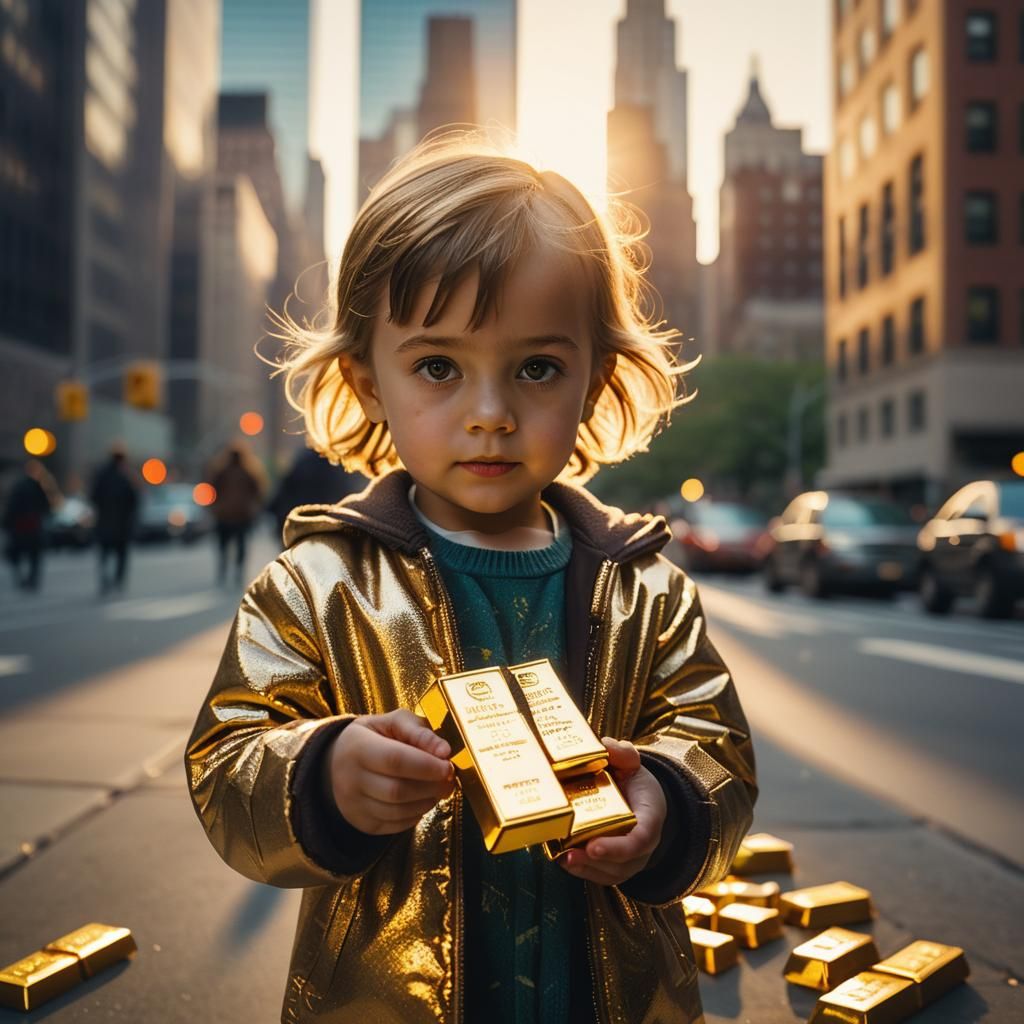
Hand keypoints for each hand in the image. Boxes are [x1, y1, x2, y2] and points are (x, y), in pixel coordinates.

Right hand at [326, 709, 453, 834]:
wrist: (338, 762)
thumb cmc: (375, 737)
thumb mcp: (392, 722)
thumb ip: (419, 732)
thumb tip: (444, 751)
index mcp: (358, 747)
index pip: (395, 760)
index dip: (426, 765)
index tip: (448, 766)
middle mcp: (350, 779)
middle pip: (398, 790)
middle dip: (431, 787)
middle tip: (449, 779)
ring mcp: (354, 806)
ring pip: (398, 812)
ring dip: (427, 802)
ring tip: (437, 789)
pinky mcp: (363, 824)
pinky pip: (396, 825)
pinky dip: (416, 815)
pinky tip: (421, 800)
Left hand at [560, 737, 666, 886]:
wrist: (640, 800)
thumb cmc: (635, 783)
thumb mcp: (633, 764)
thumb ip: (623, 753)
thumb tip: (605, 746)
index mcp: (651, 817)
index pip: (640, 839)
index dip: (618, 847)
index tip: (594, 846)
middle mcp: (643, 845)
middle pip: (622, 862)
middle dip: (594, 861)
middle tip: (569, 855)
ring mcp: (630, 859)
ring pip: (609, 872)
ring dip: (585, 868)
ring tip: (562, 857)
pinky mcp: (615, 865)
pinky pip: (600, 875)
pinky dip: (582, 870)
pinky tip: (562, 859)